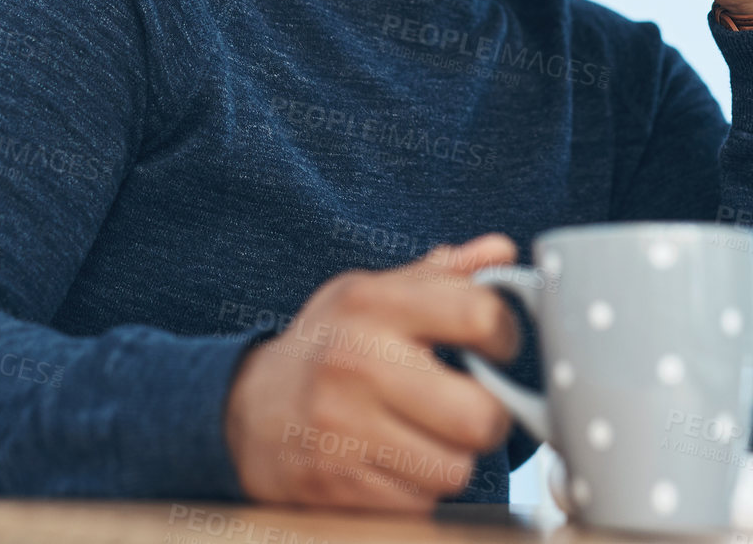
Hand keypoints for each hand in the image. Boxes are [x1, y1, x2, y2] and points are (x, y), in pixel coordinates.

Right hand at [223, 233, 520, 508]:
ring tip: (424, 435)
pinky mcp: (333, 483)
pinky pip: (419, 502)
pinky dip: (416, 489)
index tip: (495, 346)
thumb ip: (441, 276)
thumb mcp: (373, 294)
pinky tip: (391, 461)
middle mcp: (355, 361)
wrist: (247, 409)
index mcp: (372, 302)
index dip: (504, 336)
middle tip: (468, 407)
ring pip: (454, 469)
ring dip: (450, 458)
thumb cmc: (328, 346)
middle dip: (487, 417)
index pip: (478, 314)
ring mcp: (340, 426)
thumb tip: (501, 251)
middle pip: (479, 415)